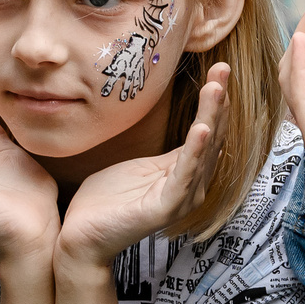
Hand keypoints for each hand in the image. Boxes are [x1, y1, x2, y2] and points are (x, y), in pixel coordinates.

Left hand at [58, 64, 231, 271]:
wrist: (80, 236)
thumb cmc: (106, 202)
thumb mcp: (139, 167)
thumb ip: (163, 152)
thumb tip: (173, 124)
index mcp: (184, 174)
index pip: (208, 132)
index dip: (216, 102)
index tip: (220, 69)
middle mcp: (190, 187)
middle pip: (212, 137)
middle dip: (219, 102)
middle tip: (224, 68)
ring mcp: (180, 200)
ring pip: (202, 152)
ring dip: (211, 118)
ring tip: (217, 89)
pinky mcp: (165, 210)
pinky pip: (184, 176)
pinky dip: (195, 152)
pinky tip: (201, 129)